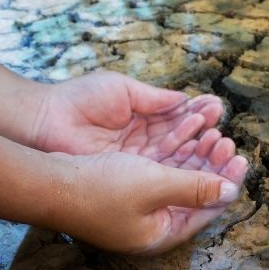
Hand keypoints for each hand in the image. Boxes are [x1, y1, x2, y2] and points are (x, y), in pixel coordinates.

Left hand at [29, 71, 224, 160]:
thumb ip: (155, 99)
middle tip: (223, 133)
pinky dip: (182, 167)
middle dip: (205, 138)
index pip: (178, 120)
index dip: (199, 116)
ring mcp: (137, 163)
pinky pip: (162, 174)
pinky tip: (200, 158)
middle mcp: (143, 144)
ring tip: (218, 143)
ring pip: (176, 160)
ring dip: (199, 153)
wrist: (44, 122)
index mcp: (142, 119)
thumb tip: (186, 100)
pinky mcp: (129, 178)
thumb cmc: (78, 101)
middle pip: (183, 143)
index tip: (217, 109)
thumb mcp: (122, 91)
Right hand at [50, 137, 247, 254]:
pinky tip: (185, 134)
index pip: (207, 210)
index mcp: (162, 234)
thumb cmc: (99, 188)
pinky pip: (160, 171)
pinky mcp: (124, 191)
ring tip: (211, 133)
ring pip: (178, 179)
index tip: (242, 158)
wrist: (46, 182)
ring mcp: (137, 210)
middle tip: (227, 141)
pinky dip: (174, 154)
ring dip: (195, 156)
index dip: (227, 182)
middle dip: (212, 166)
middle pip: (195, 194)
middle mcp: (152, 225)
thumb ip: (195, 188)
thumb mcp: (155, 185)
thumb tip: (231, 191)